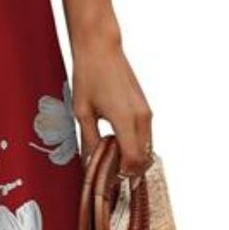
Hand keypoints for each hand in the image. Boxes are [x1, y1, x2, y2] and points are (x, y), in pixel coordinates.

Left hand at [72, 32, 153, 177]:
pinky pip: (145, 135)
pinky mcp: (145, 107)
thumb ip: (89, 140)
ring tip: (109, 157)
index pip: (133, 161)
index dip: (122, 175)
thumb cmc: (89, 76)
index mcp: (126, 120)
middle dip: (128, 169)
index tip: (108, 180)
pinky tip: (115, 142)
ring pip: (147, 147)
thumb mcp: (82, 112)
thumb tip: (90, 163)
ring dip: (132, 156)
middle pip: (144, 158)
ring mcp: (146, 112)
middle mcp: (142, 118)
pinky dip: (135, 144)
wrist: (101, 48)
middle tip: (107, 172)